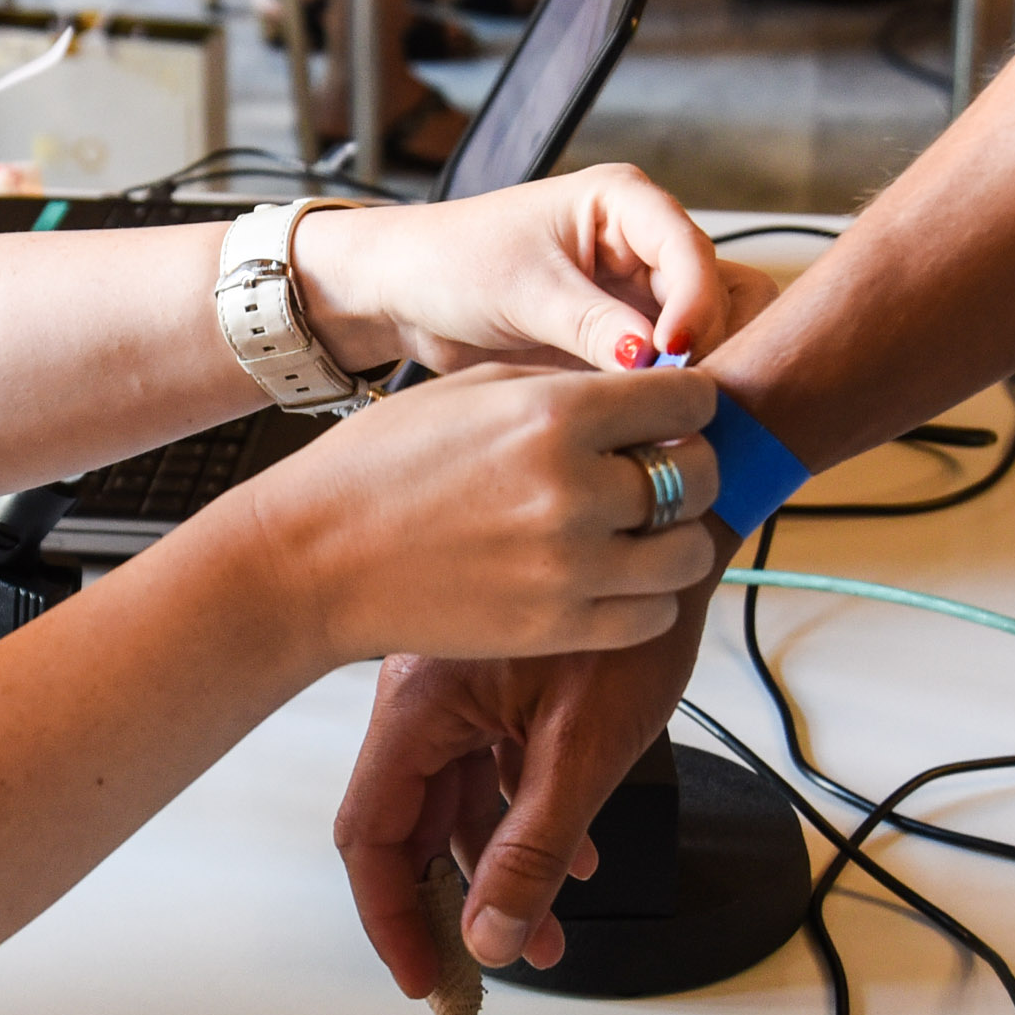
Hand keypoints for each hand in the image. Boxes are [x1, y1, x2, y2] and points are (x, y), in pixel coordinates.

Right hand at [214, 365, 718, 670]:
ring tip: (635, 531)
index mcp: (555, 413)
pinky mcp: (557, 628)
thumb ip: (568, 385)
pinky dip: (644, 597)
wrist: (313, 558)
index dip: (689, 405)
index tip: (673, 415)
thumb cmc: (379, 467)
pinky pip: (652, 615)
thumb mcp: (471, 388)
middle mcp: (573, 489)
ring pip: (689, 553)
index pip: (690, 400)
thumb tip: (645, 391)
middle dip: (690, 467)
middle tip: (659, 471)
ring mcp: (569, 566)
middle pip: (701, 475)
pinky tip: (608, 576)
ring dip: (673, 538)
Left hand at [289, 164, 738, 376]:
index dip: (695, 302)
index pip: (691, 249)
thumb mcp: (524, 291)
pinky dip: (668, 396)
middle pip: (720, 292)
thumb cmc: (453, 262)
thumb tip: (653, 361)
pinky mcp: (625, 343)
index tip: (672, 352)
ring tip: (667, 414)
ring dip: (693, 375)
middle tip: (683, 393)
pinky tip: (651, 424)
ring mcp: (639, 296)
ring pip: (706, 337)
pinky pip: (669, 371)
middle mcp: (644, 246)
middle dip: (708, 342)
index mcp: (626, 203)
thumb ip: (592, 324)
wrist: (405, 296)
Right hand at [333, 581, 717, 994]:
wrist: (670, 535)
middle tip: (486, 971)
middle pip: (411, 828)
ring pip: (458, 807)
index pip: (372, 835)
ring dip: (496, 872)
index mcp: (420, 706)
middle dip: (451, 907)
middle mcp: (427, 701)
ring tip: (549, 932)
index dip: (392, 916)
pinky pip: (493, 776)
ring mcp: (465, 698)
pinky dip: (523, 825)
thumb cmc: (632, 618)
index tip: (429, 977)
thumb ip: (531, 848)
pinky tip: (574, 859)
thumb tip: (491, 937)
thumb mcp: (583, 749)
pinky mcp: (504, 694)